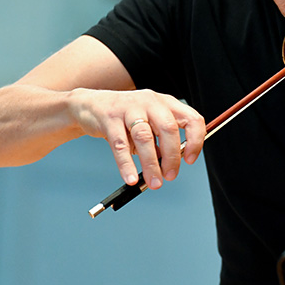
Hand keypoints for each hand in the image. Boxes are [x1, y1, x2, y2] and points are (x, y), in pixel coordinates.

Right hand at [69, 88, 205, 189]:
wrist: (89, 105)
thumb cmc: (125, 117)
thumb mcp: (149, 123)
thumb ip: (161, 141)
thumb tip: (169, 165)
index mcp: (166, 103)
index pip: (191, 119)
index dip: (195, 140)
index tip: (190, 160)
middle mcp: (151, 102)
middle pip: (169, 128)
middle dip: (172, 156)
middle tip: (170, 176)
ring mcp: (129, 108)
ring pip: (145, 137)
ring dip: (151, 163)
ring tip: (154, 182)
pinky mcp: (109, 118)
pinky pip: (120, 144)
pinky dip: (126, 164)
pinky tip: (130, 178)